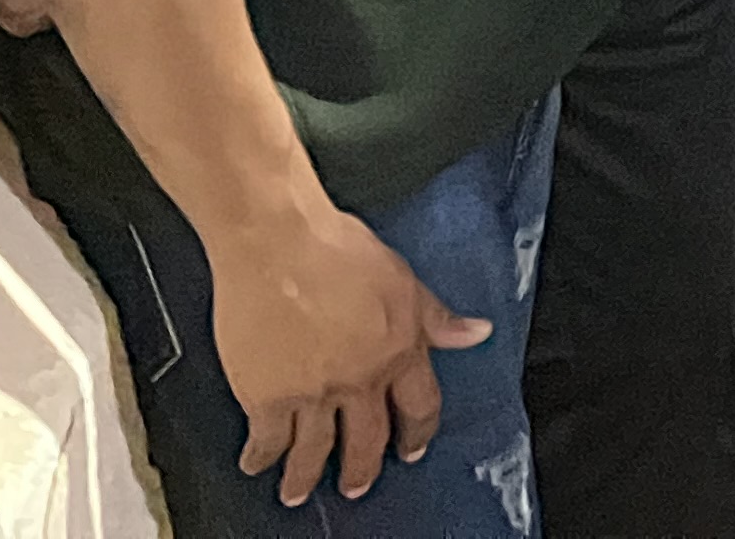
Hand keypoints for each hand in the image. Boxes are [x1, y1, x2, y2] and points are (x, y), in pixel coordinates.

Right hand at [213, 204, 490, 504]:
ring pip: (315, 451)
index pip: (421, 406)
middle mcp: (360, 378)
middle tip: (357, 485)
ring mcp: (314, 392)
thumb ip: (437, 317)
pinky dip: (261, 458)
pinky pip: (268, 441)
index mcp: (399, 349)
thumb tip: (477, 333)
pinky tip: (257, 464)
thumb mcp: (404, 278)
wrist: (280, 243)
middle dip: (363, 468)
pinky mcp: (267, 396)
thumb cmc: (336, 248)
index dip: (419, 432)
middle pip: (368, 440)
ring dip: (308, 476)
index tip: (413, 448)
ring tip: (300, 491)